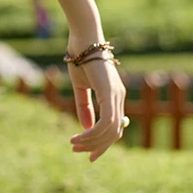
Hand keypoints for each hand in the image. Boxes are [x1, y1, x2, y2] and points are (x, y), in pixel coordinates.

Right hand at [67, 48, 127, 162]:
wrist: (83, 38)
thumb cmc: (81, 58)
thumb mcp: (81, 86)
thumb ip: (85, 107)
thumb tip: (86, 128)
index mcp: (114, 95)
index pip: (114, 127)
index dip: (103, 143)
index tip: (88, 153)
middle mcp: (119, 97)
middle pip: (114, 133)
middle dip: (97, 147)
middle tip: (79, 153)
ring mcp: (116, 95)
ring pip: (110, 130)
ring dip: (92, 141)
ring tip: (74, 144)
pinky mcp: (109, 92)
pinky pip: (106, 121)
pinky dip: (93, 133)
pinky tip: (80, 136)